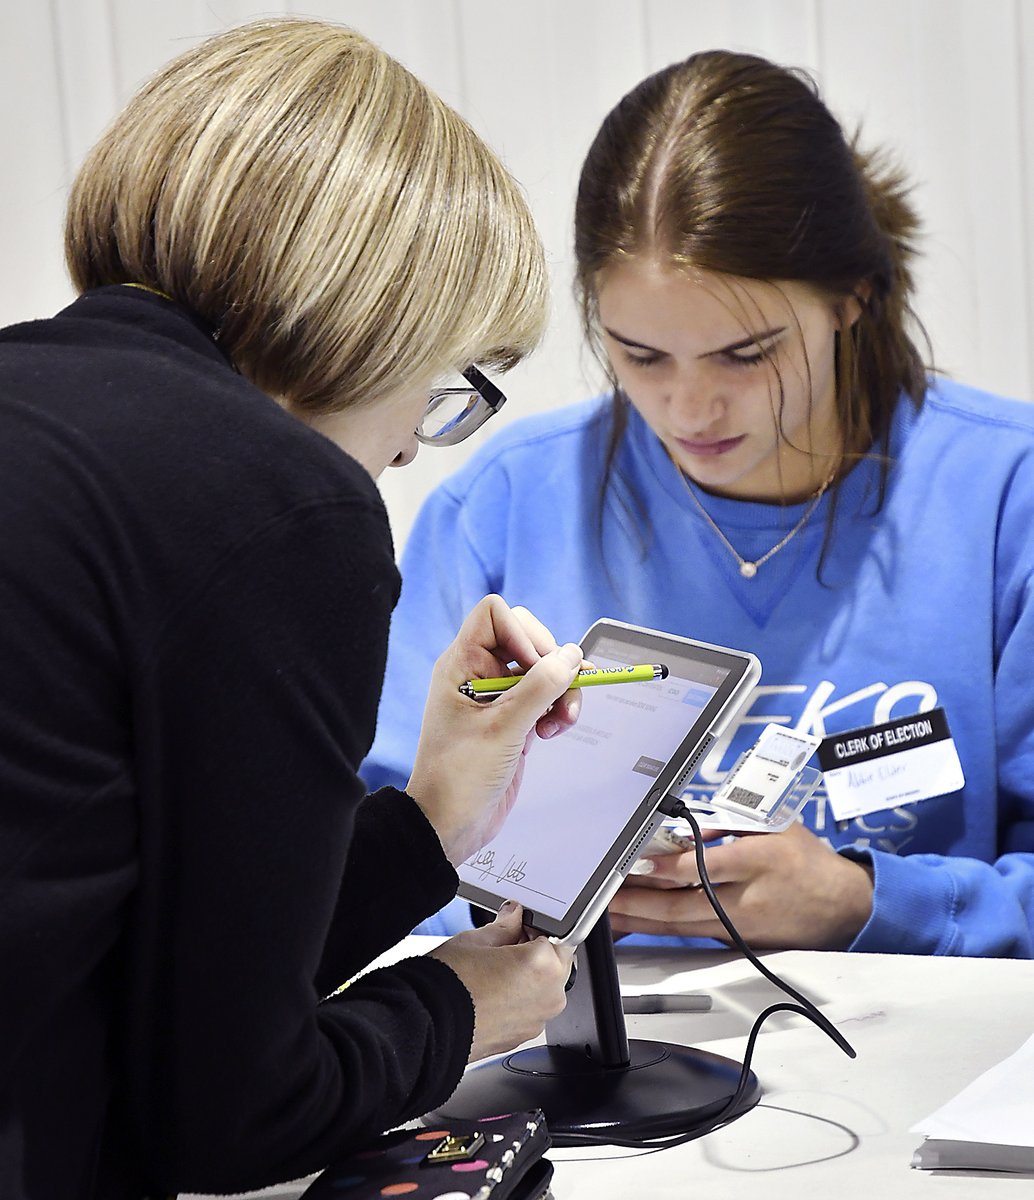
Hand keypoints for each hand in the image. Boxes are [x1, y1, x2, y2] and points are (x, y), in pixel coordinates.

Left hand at [407, 595, 582, 864]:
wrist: (450, 824)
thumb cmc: (457, 778)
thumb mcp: (503, 729)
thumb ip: (540, 689)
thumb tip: (571, 656)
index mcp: (461, 664)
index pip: (494, 614)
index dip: (522, 633)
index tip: (535, 667)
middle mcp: (478, 673)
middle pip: (527, 637)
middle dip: (552, 662)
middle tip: (560, 691)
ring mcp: (498, 696)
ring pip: (543, 669)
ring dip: (562, 689)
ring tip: (562, 720)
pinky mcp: (514, 718)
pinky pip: (546, 696)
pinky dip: (558, 708)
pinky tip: (553, 730)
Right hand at [429, 902, 574, 1061]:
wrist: (426, 1026)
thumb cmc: (448, 985)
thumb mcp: (475, 940)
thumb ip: (505, 925)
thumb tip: (513, 916)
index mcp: (544, 966)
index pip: (558, 934)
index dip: (538, 926)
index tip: (521, 923)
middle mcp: (549, 996)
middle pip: (555, 963)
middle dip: (536, 951)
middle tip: (504, 945)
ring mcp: (537, 1021)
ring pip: (544, 988)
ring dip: (529, 976)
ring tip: (493, 970)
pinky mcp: (523, 1037)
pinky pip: (531, 1010)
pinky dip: (519, 999)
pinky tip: (492, 991)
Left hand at [609, 821, 874, 949]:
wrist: (843, 907)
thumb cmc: (806, 859)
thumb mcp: (776, 825)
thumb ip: (731, 823)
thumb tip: (688, 827)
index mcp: (758, 861)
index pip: (705, 868)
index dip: (667, 869)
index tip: (635, 863)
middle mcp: (746, 898)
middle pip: (684, 906)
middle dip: (638, 903)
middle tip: (605, 895)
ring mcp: (740, 925)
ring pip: (682, 926)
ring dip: (641, 920)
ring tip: (609, 911)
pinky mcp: (737, 941)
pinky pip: (691, 934)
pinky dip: (661, 928)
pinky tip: (636, 922)